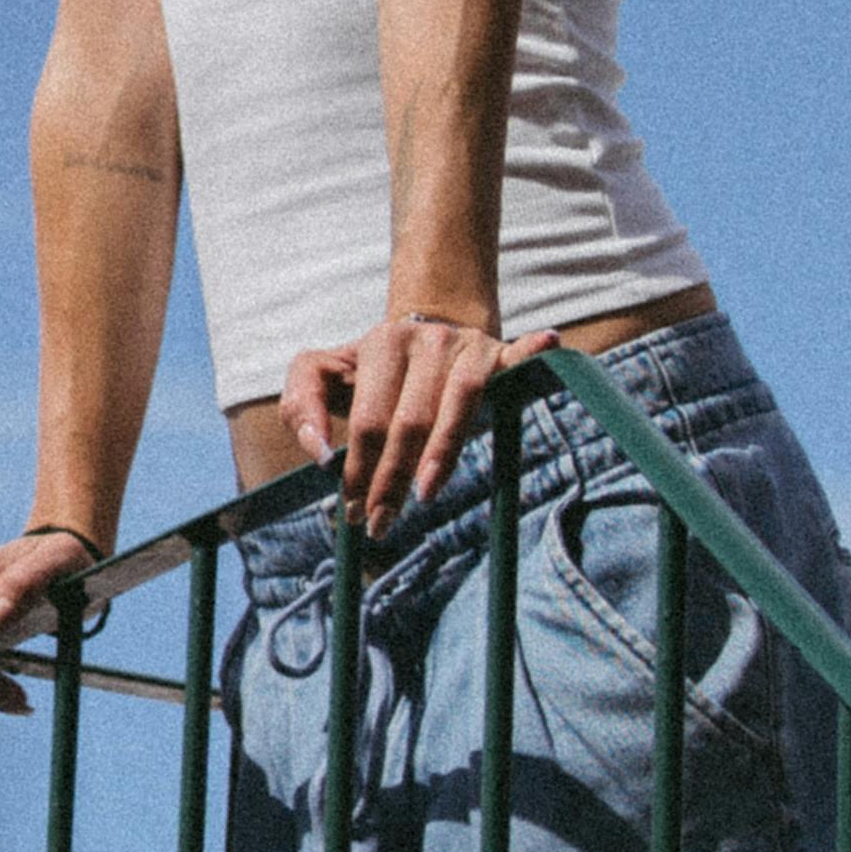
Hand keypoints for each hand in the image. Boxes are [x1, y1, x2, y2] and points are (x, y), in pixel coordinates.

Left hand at [281, 312, 540, 540]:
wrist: (431, 328)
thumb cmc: (376, 371)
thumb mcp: (327, 375)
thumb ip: (302, 406)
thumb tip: (318, 452)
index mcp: (380, 345)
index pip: (369, 419)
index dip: (358, 468)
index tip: (352, 509)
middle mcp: (425, 340)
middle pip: (409, 420)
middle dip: (391, 478)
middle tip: (380, 523)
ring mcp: (467, 346)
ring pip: (459, 403)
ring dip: (443, 453)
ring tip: (425, 494)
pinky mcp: (500, 353)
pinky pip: (519, 355)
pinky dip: (534, 352)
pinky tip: (549, 344)